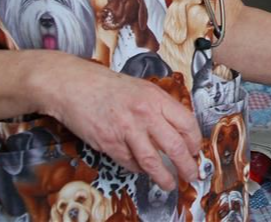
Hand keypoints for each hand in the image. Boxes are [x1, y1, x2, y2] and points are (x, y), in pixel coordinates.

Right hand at [32, 53, 201, 189]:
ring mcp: (126, 130)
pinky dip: (138, 169)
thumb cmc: (109, 87)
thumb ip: (161, 107)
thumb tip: (179, 129)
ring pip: (152, 161)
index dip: (194, 141)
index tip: (195, 151)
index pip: (186, 123)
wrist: (76, 86)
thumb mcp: (142, 89)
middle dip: (186, 165)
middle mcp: (144, 113)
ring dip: (164, 177)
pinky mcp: (109, 143)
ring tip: (170, 184)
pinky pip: (130, 163)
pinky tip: (142, 169)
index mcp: (156, 98)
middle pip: (174, 146)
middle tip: (191, 174)